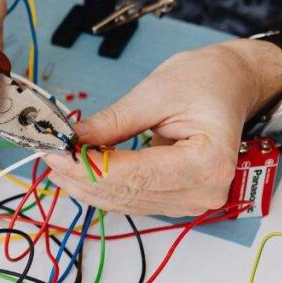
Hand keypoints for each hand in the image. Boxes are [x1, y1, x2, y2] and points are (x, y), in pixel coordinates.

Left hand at [44, 40, 281, 216]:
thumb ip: (113, 122)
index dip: (87, 168)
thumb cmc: (207, 80)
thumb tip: (71, 140)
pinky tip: (80, 169)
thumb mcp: (156, 91)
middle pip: (127, 194)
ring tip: (58, 159)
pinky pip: (133, 199)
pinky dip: (104, 186)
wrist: (234, 84)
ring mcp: (194, 200)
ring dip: (88, 185)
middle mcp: (205, 191)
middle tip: (47, 154)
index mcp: (208, 162)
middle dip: (81, 176)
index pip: (134, 176)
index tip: (53, 153)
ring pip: (125, 203)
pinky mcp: (180, 199)